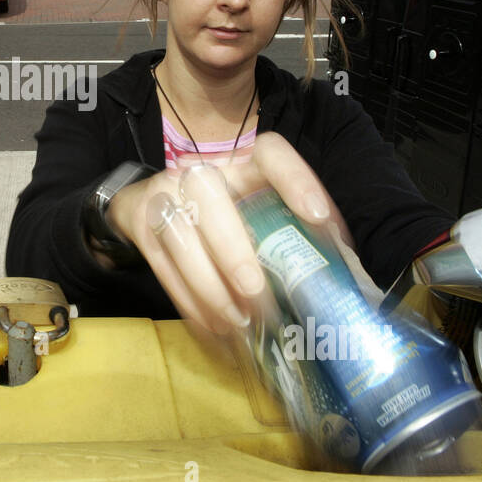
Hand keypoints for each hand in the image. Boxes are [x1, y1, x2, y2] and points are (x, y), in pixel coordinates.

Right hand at [106, 132, 349, 335]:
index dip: (296, 181)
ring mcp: (163, 194)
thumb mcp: (255, 203)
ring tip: (237, 323)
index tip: (318, 217)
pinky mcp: (141, 224)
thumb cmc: (222, 208)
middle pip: (208, 196)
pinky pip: (162, 265)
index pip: (271, 154)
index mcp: (242, 160)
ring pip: (179, 236)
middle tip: (255, 292)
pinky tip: (214, 328)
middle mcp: (199, 170)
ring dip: (209, 286)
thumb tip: (339, 263)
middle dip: (232, 248)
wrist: (150, 200)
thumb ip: (289, 225)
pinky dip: (189, 302)